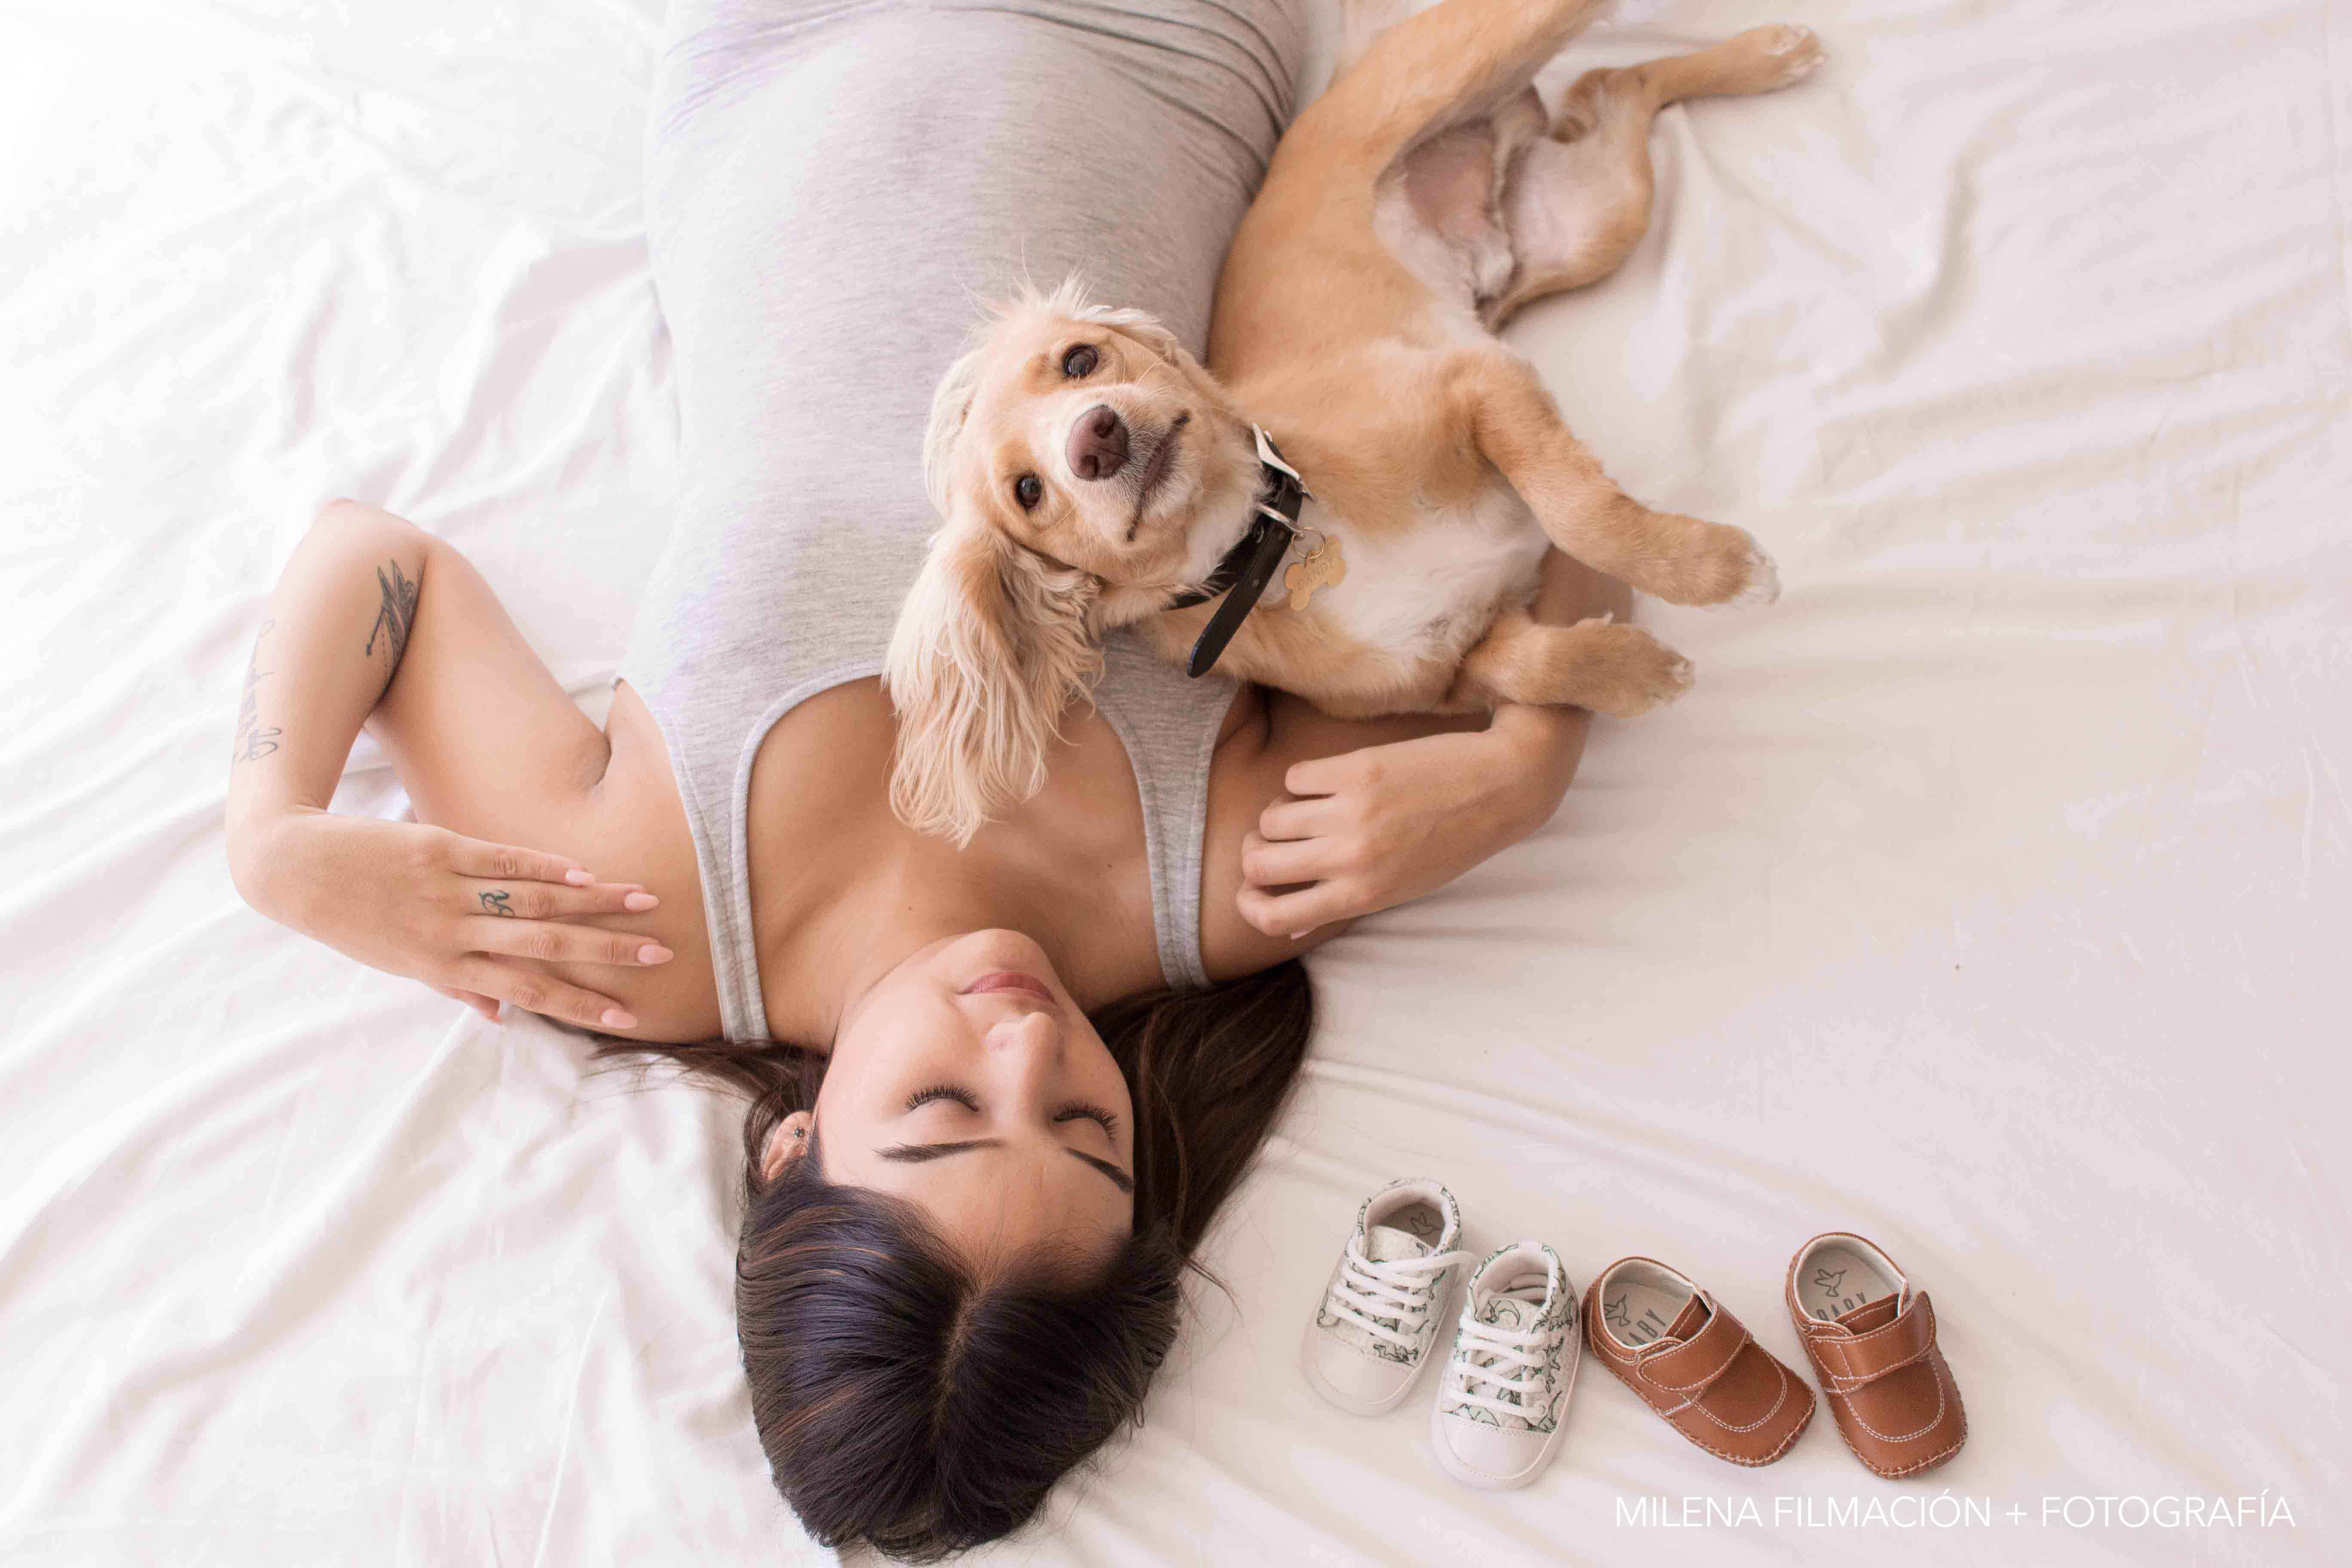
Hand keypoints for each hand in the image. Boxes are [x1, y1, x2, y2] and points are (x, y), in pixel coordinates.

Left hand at [232, 810, 670, 1028]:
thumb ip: (455, 986)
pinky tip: (583, 871)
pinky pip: (501, 860)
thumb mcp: (400, 963)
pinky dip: (545, 865)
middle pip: (543, 947)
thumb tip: (502, 1019)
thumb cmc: (351, 919)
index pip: (528, 991)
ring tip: (642, 900)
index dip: (580, 1004)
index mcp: (444, 968)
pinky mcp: (438, 849)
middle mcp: (451, 934)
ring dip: (594, 902)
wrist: (293, 869)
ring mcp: (446, 891)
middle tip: (658, 954)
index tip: (628, 1016)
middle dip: (606, 952)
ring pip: (532, 901)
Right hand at [1238, 725, 1556, 938]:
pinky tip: (1329, 781)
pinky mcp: (1355, 769)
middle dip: (1256, 852)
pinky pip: (1294, 777)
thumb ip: (1343, 904)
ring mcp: (1351, 812)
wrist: (1503, 786)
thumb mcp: (1401, 889)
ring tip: (1307, 808)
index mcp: (1363, 896)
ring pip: (1271, 818)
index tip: (1253, 889)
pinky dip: (1303, 780)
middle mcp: (1352, 858)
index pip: (1274, 918)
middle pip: (1258, 863)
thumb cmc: (1452, 843)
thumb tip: (1290, 929)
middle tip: (1273, 841)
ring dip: (1280, 814)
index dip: (1249, 905)